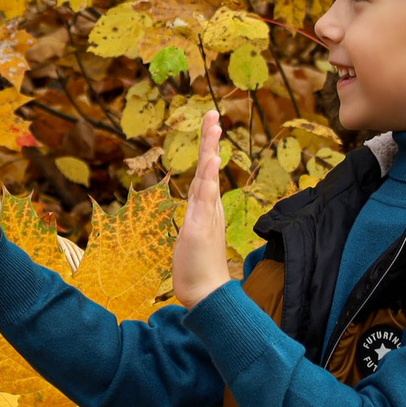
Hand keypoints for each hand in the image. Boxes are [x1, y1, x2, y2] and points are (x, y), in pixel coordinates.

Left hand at [173, 109, 232, 308]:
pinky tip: (212, 161)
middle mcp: (209, 207)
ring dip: (210, 150)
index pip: (204, 170)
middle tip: (212, 112)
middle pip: (208, 166)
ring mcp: (207, 216)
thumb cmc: (198, 266)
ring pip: (208, 177)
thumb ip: (196, 217)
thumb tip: (198, 205)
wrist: (205, 293)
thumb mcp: (192, 234)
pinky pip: (205, 199)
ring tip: (213, 125)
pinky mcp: (200, 228)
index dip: (207, 147)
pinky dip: (210, 178)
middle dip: (210, 139)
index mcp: (205, 207)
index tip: (210, 123)